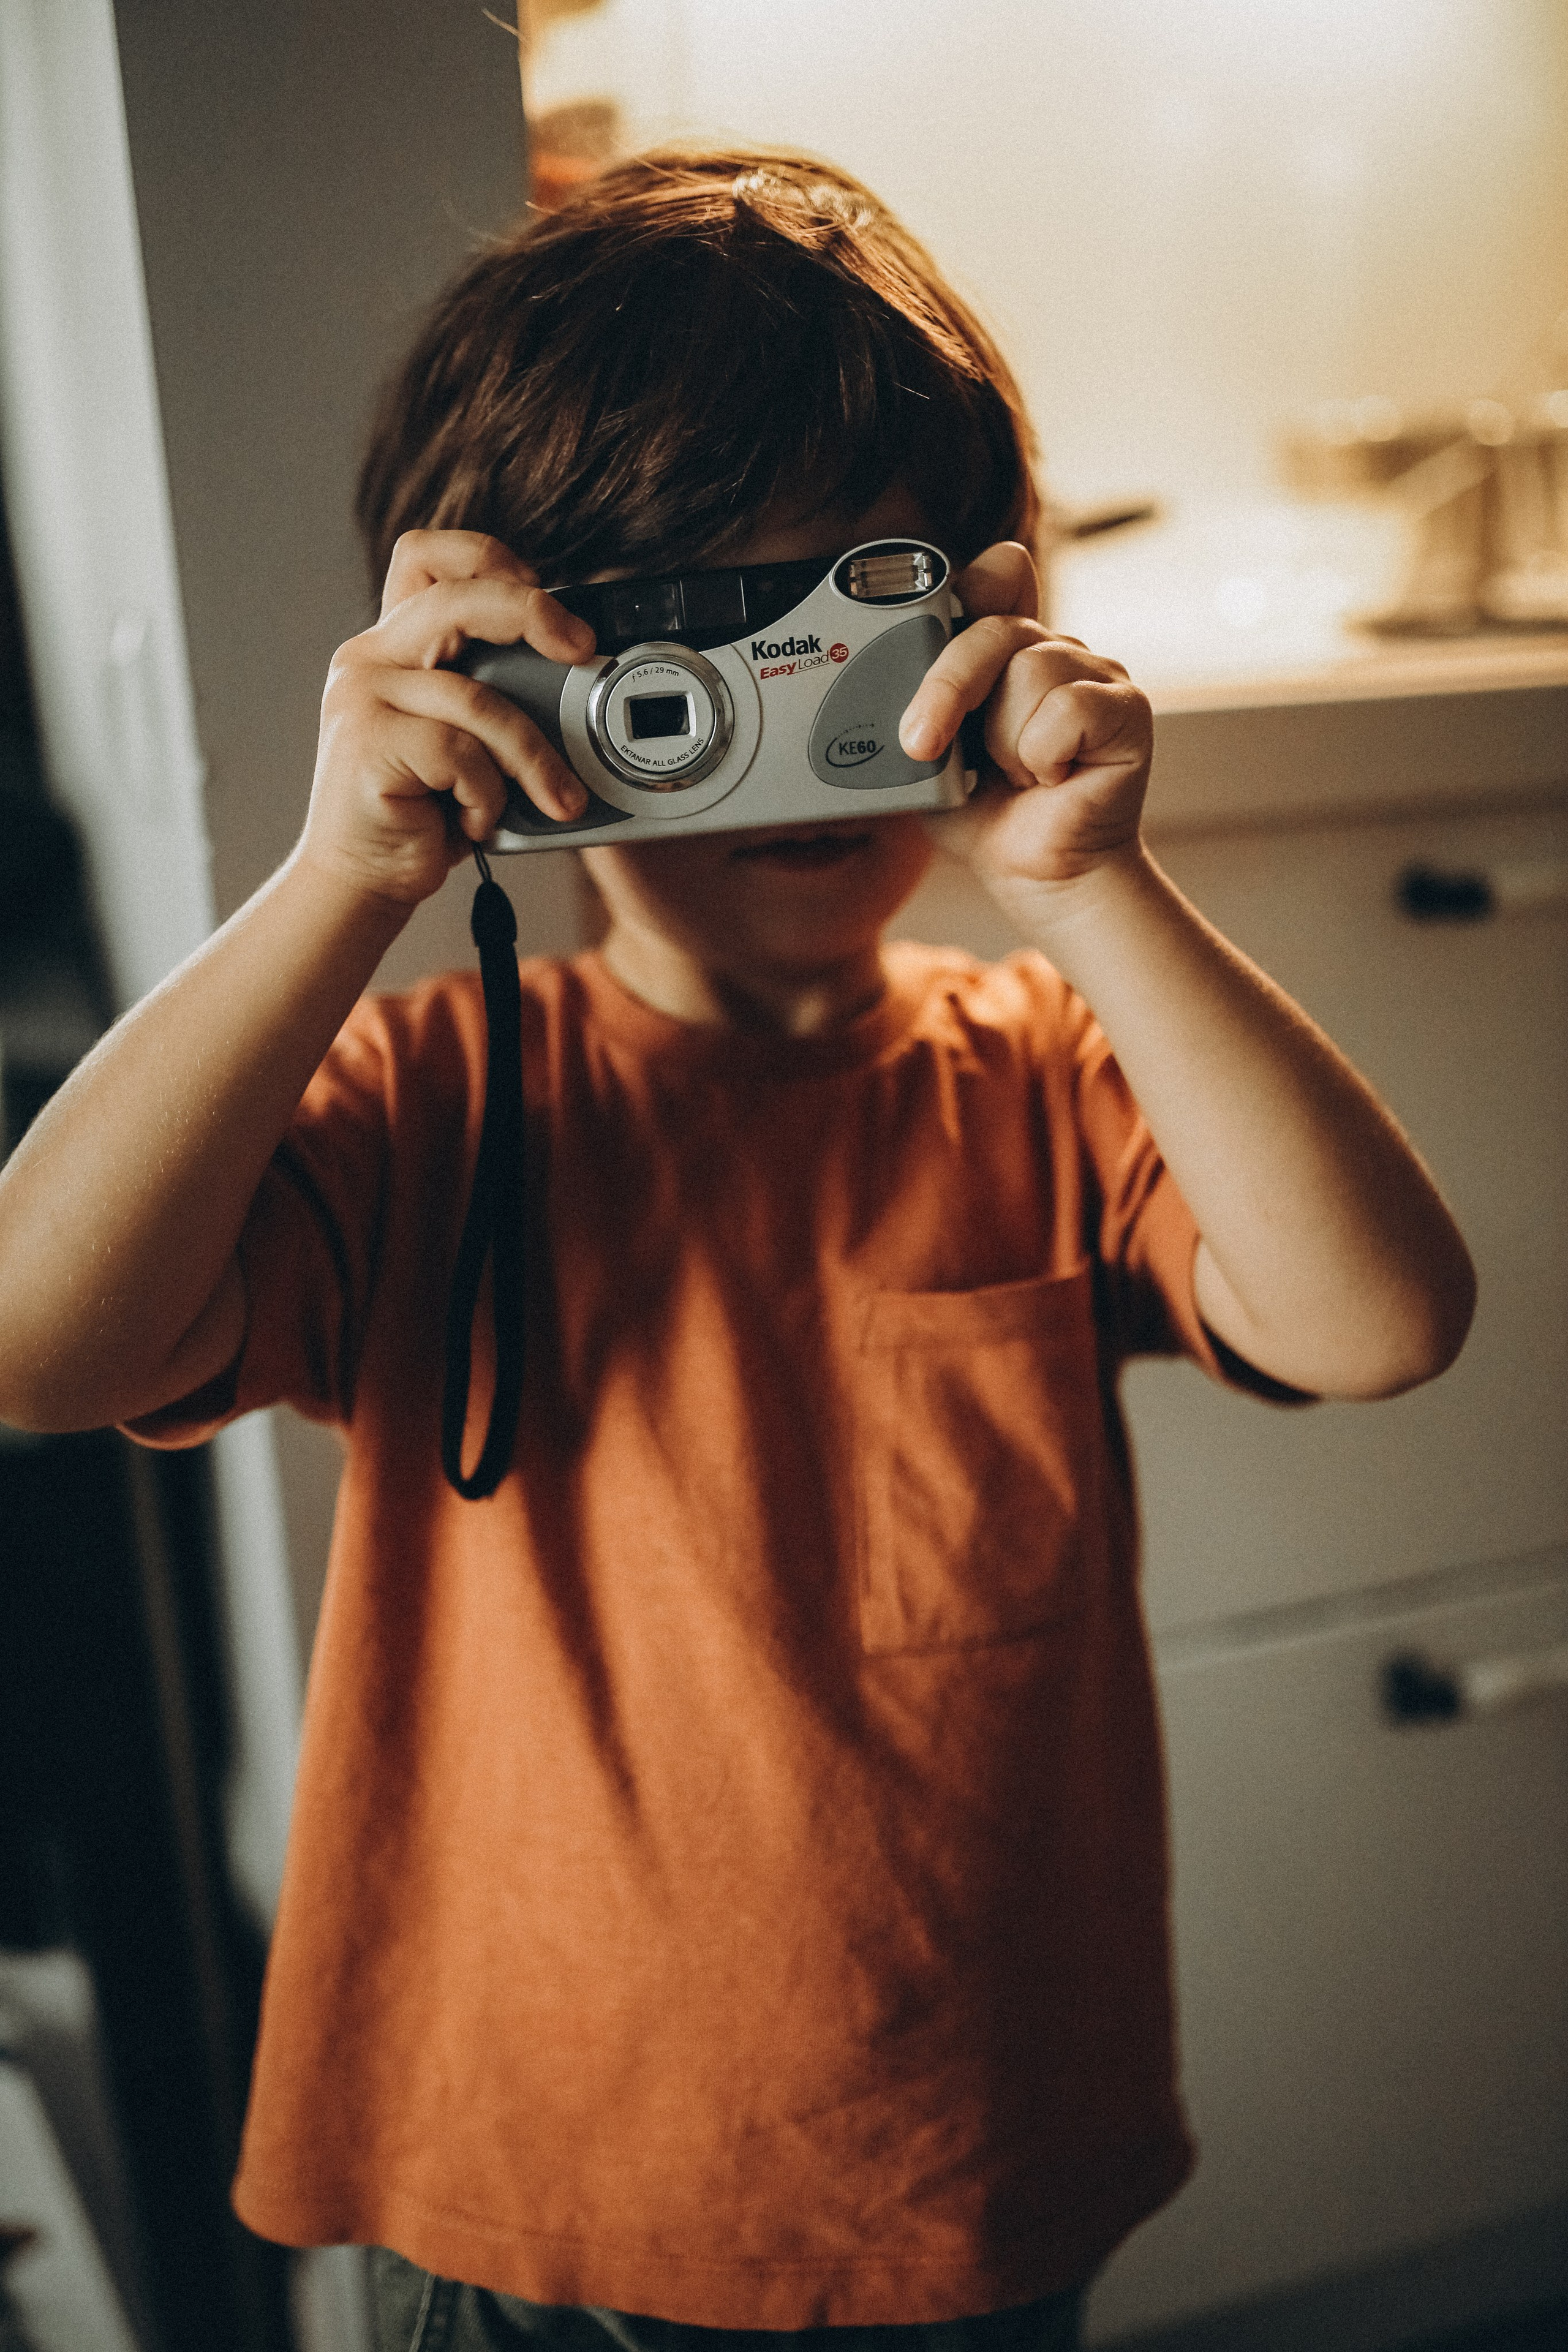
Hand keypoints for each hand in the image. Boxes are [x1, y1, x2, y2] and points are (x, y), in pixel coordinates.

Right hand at [300, 530, 595, 905]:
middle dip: (533, 614)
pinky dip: (487, 795)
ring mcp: (363, 697)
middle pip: (458, 599)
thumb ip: (489, 689)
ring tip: (560, 799)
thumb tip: (578, 664)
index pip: (427, 556)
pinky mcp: (367, 744)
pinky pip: (460, 755)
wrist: (361, 879)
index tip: (545, 596)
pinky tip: (477, 822)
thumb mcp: (463, 737)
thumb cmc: (425, 810)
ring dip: (533, 755)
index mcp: (393, 644)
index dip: (489, 558)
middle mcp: (370, 658)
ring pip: (477, 698)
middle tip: (583, 649)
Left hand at [898, 542, 1152, 889]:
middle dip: (946, 689)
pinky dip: (1043, 755)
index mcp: (1009, 650)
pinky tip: (1052, 779)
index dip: (964, 590)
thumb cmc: (987, 815)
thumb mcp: (931, 753)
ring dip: (1004, 741)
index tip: (918, 624)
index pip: (992, 580)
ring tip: (1018, 774)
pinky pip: (1067, 709)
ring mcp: (1097, 673)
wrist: (1037, 876)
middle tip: (919, 745)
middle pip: (995, 629)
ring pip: (1030, 670)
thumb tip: (890, 662)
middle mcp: (1055, 650)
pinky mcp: (1127, 707)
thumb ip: (915, 702)